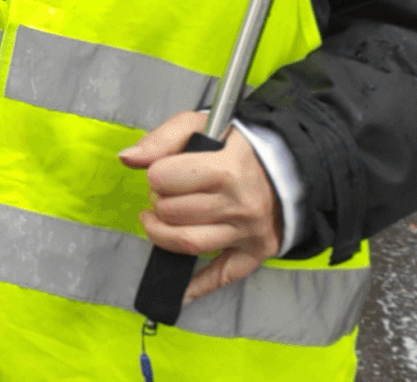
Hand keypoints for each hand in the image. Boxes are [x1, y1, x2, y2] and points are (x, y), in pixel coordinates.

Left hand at [119, 111, 280, 303]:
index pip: (163, 179)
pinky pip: (223, 276)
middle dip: (158, 202)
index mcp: (226, 169)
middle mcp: (240, 204)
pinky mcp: (256, 252)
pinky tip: (180, 291)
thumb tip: (127, 159)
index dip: (156, 174)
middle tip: (164, 194)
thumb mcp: (199, 125)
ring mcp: (249, 232)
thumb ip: (160, 139)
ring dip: (160, 233)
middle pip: (171, 213)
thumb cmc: (237, 144)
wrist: (289, 165)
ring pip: (186, 244)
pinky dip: (198, 287)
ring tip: (157, 221)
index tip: (163, 171)